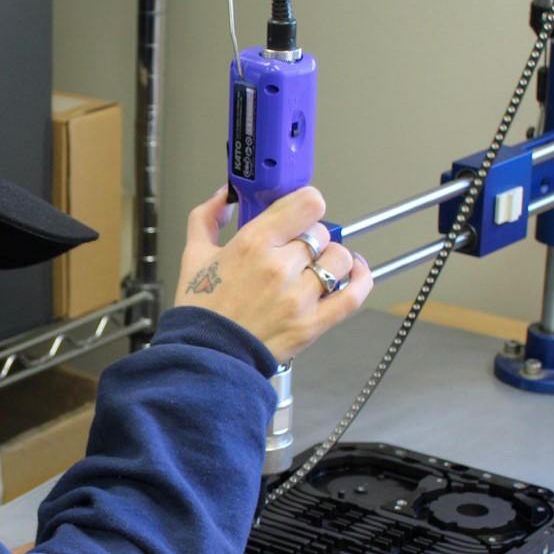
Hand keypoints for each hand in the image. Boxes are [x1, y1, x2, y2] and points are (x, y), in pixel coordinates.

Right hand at [173, 185, 371, 364]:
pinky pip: (353, 294)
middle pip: (321, 233)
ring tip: (316, 267)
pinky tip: (353, 273)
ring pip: (339, 259)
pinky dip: (360, 279)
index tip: (300, 212)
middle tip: (295, 251)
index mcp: (253, 244)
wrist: (206, 355)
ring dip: (331, 259)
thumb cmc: (201, 311)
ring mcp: (300, 296)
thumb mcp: (193, 256)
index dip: (306, 204)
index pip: (307, 204)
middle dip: (309, 238)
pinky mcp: (313, 322)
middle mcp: (279, 267)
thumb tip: (222, 198)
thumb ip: (206, 219)